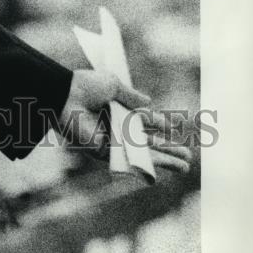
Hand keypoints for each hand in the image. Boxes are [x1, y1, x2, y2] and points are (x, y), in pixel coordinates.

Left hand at [60, 69, 191, 173]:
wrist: (65, 96)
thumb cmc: (84, 86)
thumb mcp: (112, 84)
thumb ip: (131, 96)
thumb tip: (150, 102)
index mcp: (116, 109)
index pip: (144, 120)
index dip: (160, 124)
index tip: (175, 127)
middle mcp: (115, 127)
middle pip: (147, 141)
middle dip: (168, 149)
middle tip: (187, 156)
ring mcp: (111, 141)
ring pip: (144, 154)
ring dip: (165, 161)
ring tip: (185, 167)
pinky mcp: (104, 152)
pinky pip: (131, 160)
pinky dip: (148, 165)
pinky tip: (165, 168)